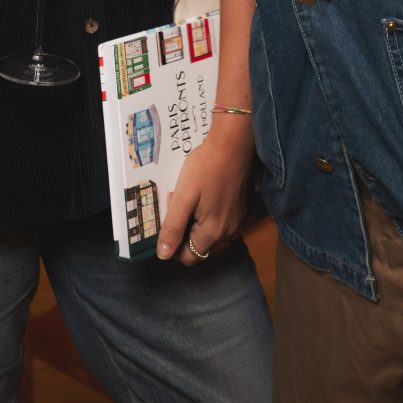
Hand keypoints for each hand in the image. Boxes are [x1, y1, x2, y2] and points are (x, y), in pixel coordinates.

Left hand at [156, 119, 253, 266]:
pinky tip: (202, 199)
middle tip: (177, 206)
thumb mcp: (184, 196)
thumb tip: (163, 255)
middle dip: (183, 233)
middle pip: (199, 248)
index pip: (188, 257)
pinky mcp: (240, 212)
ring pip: (210, 238)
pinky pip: (220, 226)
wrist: (232, 145)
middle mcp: (228, 234)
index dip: (173, 246)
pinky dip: (208, 220)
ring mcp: (237, 223)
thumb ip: (173, 227)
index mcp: (212, 233)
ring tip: (188, 201)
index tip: (167, 221)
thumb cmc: (205, 168)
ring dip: (195, 227)